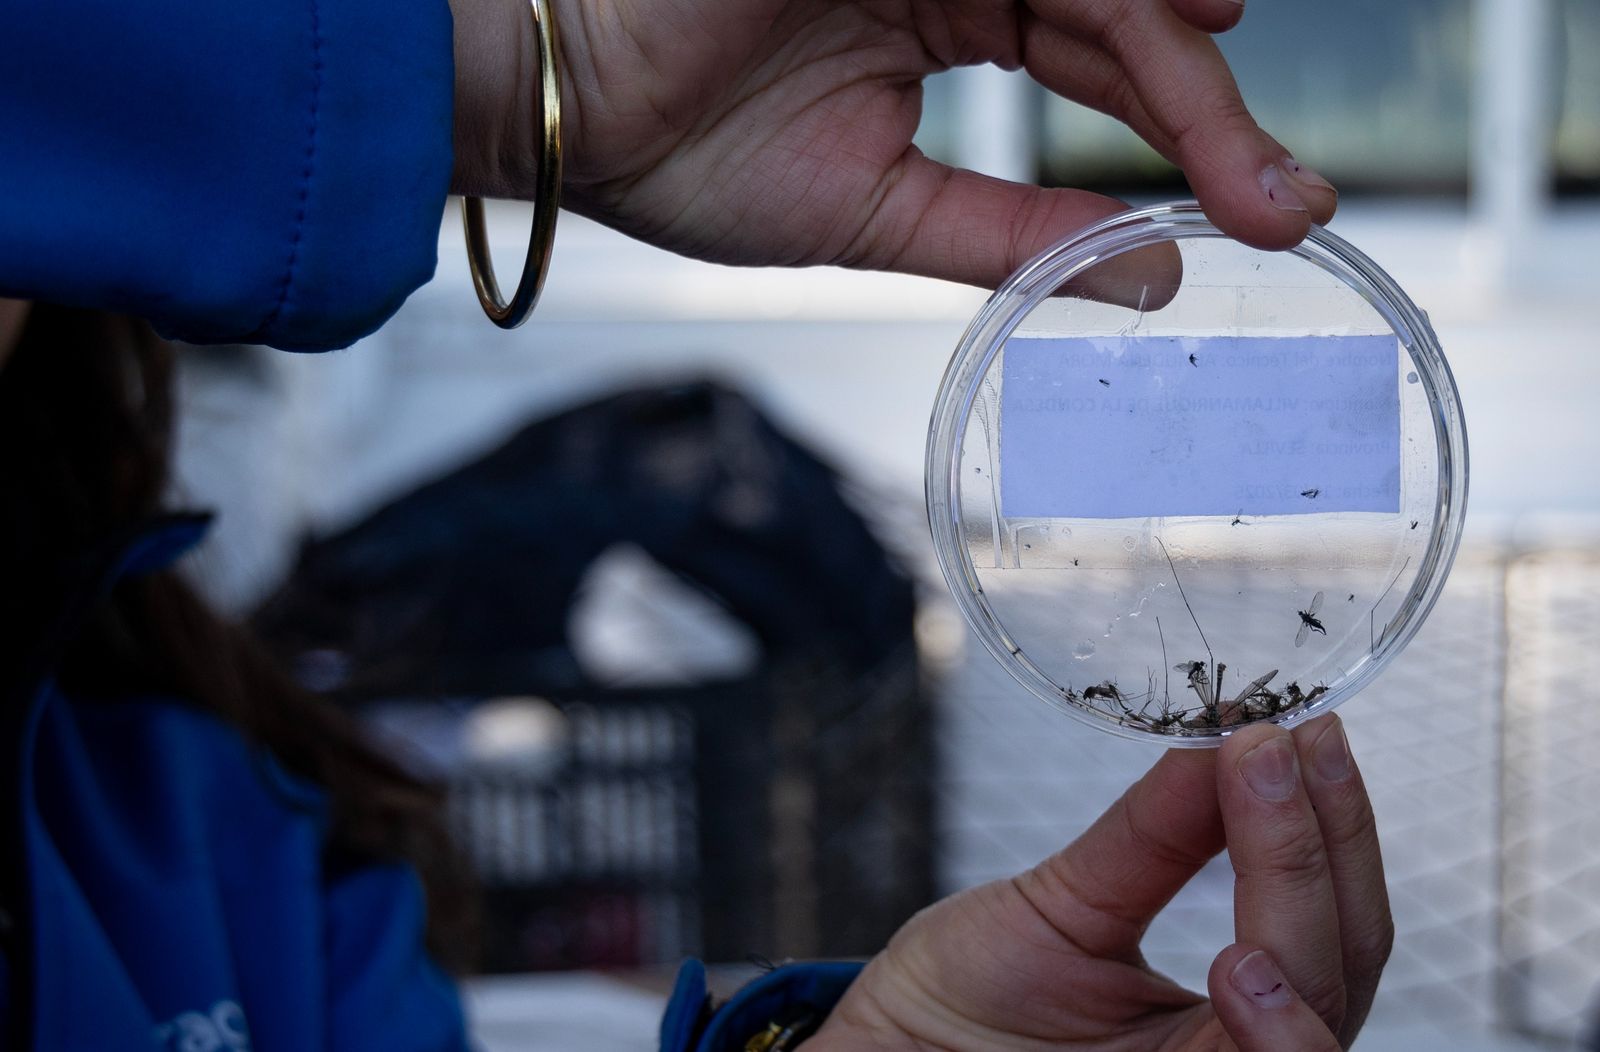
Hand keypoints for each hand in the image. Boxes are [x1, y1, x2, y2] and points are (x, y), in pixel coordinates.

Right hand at [452, 0, 1337, 284]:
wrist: (562, 110)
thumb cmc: (682, 160)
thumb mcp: (882, 215)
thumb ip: (1014, 234)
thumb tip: (1142, 280)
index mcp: (945, 14)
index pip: (1100, 50)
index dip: (1188, 119)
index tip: (1268, 207)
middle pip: (1119, 2)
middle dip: (1200, 102)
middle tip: (1275, 201)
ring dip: (1162, 38)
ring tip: (1230, 138)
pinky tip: (1170, 21)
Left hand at [807, 716, 1390, 1050]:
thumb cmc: (969, 994)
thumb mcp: (1067, 899)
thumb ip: (1156, 834)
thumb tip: (1233, 735)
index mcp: (1232, 1003)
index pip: (1320, 918)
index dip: (1328, 826)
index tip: (1304, 725)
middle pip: (1340, 967)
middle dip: (1322, 846)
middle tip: (1289, 742)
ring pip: (1320, 1028)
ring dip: (1302, 914)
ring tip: (1264, 805)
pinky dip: (1276, 1036)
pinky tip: (1243, 962)